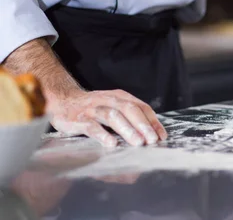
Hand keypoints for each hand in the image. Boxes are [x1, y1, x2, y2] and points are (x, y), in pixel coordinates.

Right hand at [50, 88, 166, 147]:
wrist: (63, 100)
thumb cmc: (93, 107)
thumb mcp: (113, 106)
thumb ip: (129, 117)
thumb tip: (150, 134)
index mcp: (120, 97)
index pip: (141, 107)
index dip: (153, 121)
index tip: (162, 136)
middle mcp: (109, 100)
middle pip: (130, 110)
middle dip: (143, 125)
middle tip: (152, 140)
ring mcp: (94, 109)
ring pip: (113, 116)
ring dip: (127, 129)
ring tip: (138, 142)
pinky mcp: (79, 119)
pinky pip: (92, 127)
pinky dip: (103, 135)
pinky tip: (111, 144)